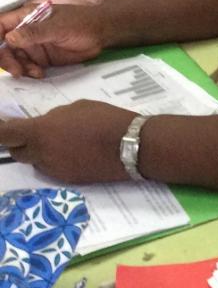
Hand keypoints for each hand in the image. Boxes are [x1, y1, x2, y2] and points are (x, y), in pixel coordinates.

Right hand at [0, 3, 106, 77]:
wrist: (101, 33)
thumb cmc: (80, 23)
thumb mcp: (58, 26)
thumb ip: (35, 32)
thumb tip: (10, 38)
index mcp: (24, 17)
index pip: (0, 26)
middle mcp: (24, 32)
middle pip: (3, 46)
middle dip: (6, 59)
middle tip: (17, 70)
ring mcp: (32, 45)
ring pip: (14, 58)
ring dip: (18, 67)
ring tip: (34, 73)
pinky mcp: (42, 58)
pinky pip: (27, 66)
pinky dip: (29, 72)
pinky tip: (39, 74)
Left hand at [0, 100, 135, 182]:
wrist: (133, 146)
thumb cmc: (106, 119)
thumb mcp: (77, 108)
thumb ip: (54, 118)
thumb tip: (47, 125)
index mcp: (40, 131)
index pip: (3, 134)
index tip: (1, 125)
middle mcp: (42, 154)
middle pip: (16, 151)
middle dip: (20, 142)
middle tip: (36, 133)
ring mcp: (55, 169)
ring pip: (36, 161)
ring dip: (42, 152)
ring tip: (65, 142)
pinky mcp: (69, 179)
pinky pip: (54, 168)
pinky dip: (59, 160)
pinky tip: (79, 152)